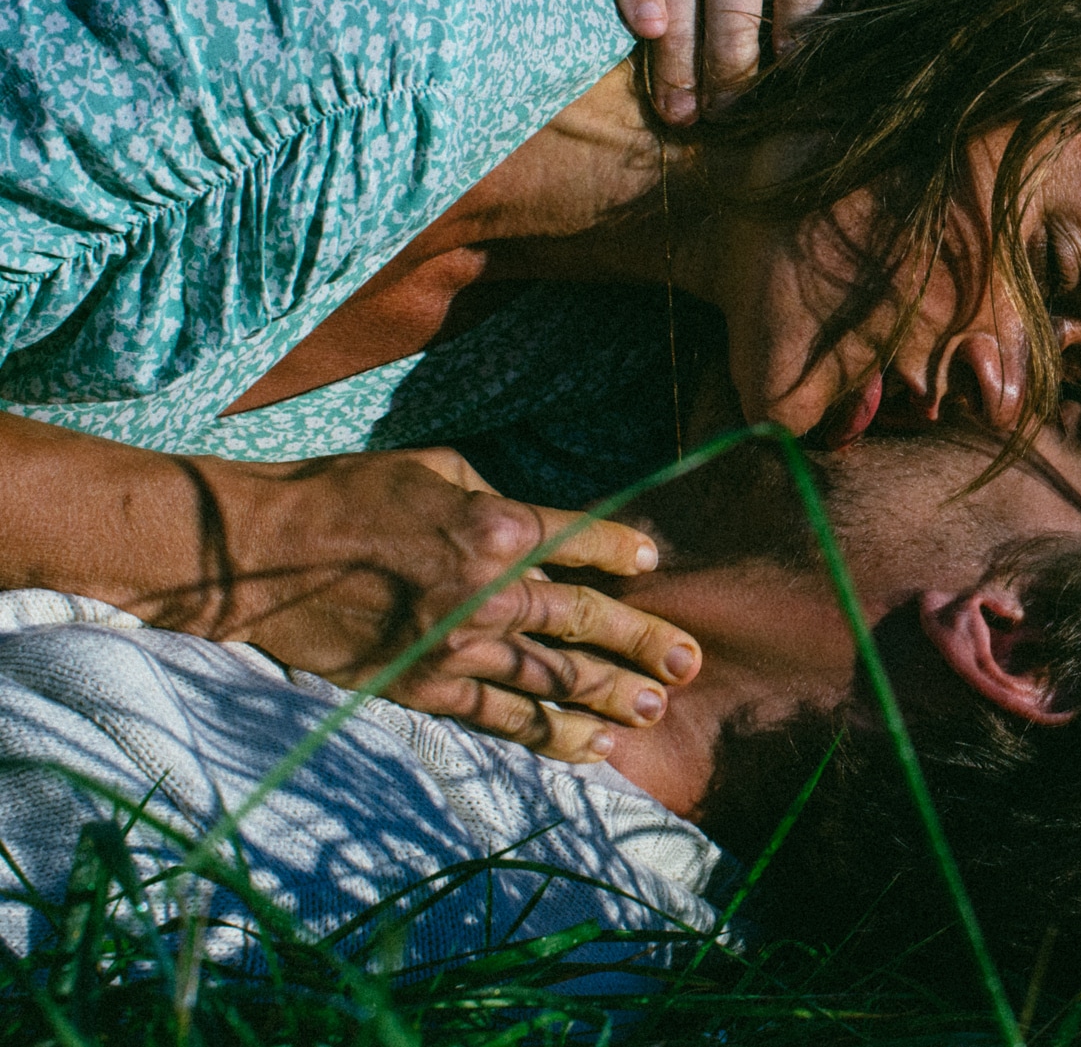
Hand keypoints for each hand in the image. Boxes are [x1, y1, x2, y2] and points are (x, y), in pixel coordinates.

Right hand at [176, 447, 698, 763]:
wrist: (254, 554)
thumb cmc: (345, 493)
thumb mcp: (434, 470)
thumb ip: (496, 499)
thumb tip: (539, 529)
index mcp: (493, 525)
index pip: (580, 540)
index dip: (623, 552)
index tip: (655, 563)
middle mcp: (484, 590)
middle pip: (582, 620)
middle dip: (643, 642)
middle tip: (689, 662)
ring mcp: (454, 646)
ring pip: (552, 679)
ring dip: (610, 696)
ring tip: (656, 709)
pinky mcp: (422, 687)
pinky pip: (501, 718)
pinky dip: (551, 733)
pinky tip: (594, 748)